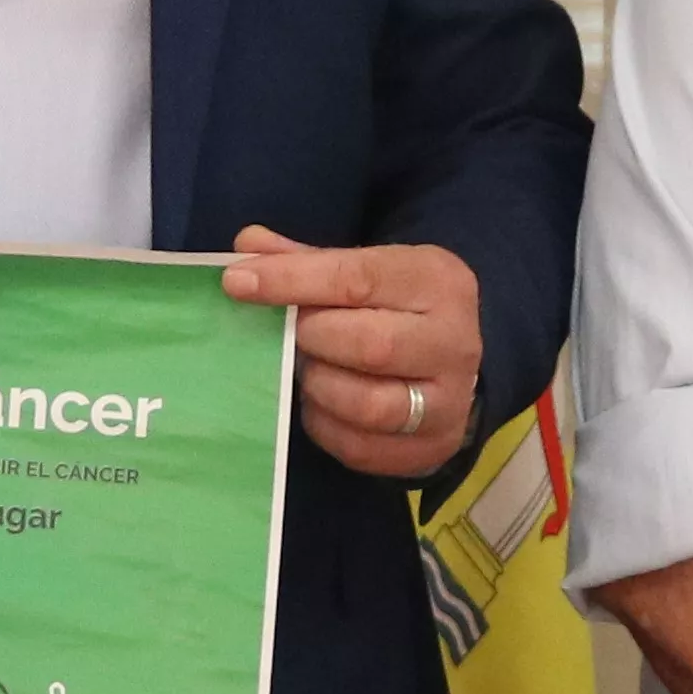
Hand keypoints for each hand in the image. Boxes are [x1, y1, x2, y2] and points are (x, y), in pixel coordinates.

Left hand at [223, 229, 484, 480]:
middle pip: (372, 346)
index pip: (358, 279)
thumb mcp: (362, 269)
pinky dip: (324, 426)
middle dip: (313, 340)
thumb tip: (247, 246)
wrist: (449, 364)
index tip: (238, 282)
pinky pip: (361, 447)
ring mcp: (450, 402)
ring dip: (319, 387)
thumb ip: (304, 259)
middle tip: (289, 335)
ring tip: (305, 369)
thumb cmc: (393, 309)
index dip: (292, 281)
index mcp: (437, 280)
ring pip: (370, 405)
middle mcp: (455, 341)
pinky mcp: (432, 448)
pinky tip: (317, 404)